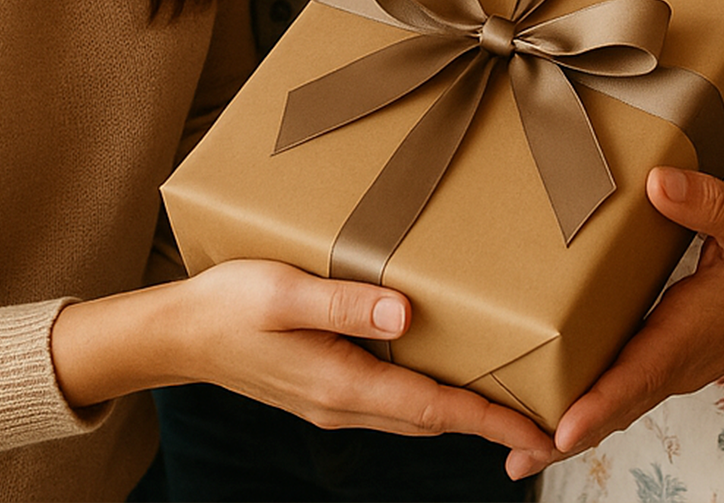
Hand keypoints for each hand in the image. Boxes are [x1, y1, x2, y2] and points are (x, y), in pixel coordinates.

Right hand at [53, 260, 548, 452]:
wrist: (176, 335)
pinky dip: (429, 395)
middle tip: (546, 418)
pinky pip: (393, 397)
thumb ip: (345, 304)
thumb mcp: (284, 293)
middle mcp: (345, 400)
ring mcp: (335, 398)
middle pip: (433, 417)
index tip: (539, 430)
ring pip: (414, 410)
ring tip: (510, 396)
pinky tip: (445, 370)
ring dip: (462, 410)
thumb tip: (406, 315)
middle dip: (490, 422)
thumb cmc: (229, 305)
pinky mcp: (326, 385)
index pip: (434, 408)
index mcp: (343, 383)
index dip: (490, 419)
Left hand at [506, 167, 723, 479]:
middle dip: (562, 434)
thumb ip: (706, 203)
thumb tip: (658, 185)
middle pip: (613, 409)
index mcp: (687, 331)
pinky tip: (556, 416)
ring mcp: (668, 369)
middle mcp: (673, 361)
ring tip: (517, 447)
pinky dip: (588, 410)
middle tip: (513, 454)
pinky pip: (621, 395)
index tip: (561, 431)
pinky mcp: (664, 363)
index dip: (598, 404)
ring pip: (614, 409)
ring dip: (568, 430)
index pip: (638, 375)